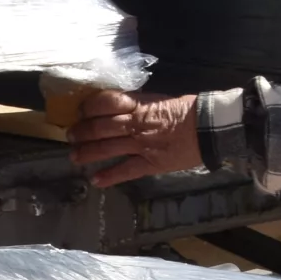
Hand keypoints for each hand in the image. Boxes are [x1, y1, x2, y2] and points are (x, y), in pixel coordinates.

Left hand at [68, 91, 202, 186]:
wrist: (210, 127)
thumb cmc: (189, 109)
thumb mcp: (161, 99)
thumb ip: (140, 105)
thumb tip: (122, 109)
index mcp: (140, 104)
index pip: (106, 102)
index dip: (90, 107)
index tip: (81, 111)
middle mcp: (136, 124)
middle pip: (101, 127)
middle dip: (82, 131)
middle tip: (70, 135)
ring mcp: (141, 145)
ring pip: (107, 148)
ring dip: (88, 152)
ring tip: (75, 156)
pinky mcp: (151, 164)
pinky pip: (125, 170)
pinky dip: (109, 176)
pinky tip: (95, 180)